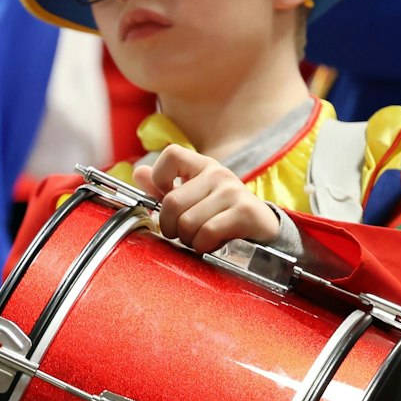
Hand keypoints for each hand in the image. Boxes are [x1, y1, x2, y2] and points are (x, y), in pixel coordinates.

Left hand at [132, 145, 280, 252]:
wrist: (262, 230)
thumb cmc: (222, 214)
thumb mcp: (194, 197)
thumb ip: (164, 188)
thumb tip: (138, 172)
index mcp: (203, 165)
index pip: (171, 155)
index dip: (159, 179)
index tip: (167, 200)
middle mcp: (218, 173)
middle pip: (172, 201)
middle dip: (171, 227)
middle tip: (182, 234)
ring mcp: (232, 191)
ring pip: (187, 222)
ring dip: (189, 240)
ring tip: (200, 239)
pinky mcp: (244, 212)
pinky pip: (206, 233)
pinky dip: (203, 246)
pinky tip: (212, 244)